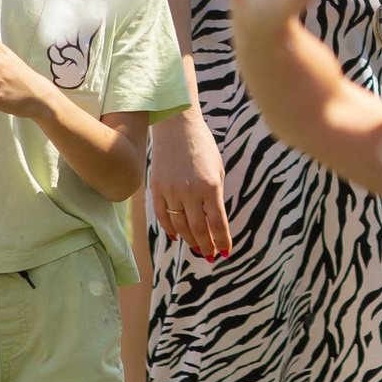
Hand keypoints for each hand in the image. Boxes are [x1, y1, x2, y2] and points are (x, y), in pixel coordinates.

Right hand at [146, 104, 233, 259]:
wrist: (177, 126)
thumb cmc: (203, 146)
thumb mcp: (218, 168)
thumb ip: (216, 194)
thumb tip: (214, 221)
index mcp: (211, 185)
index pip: (218, 222)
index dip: (222, 240)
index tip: (225, 252)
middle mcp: (190, 191)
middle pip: (198, 229)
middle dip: (206, 245)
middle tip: (210, 255)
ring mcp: (171, 191)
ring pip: (180, 225)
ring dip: (189, 239)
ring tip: (196, 247)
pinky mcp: (156, 188)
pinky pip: (162, 216)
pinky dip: (169, 229)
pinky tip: (176, 236)